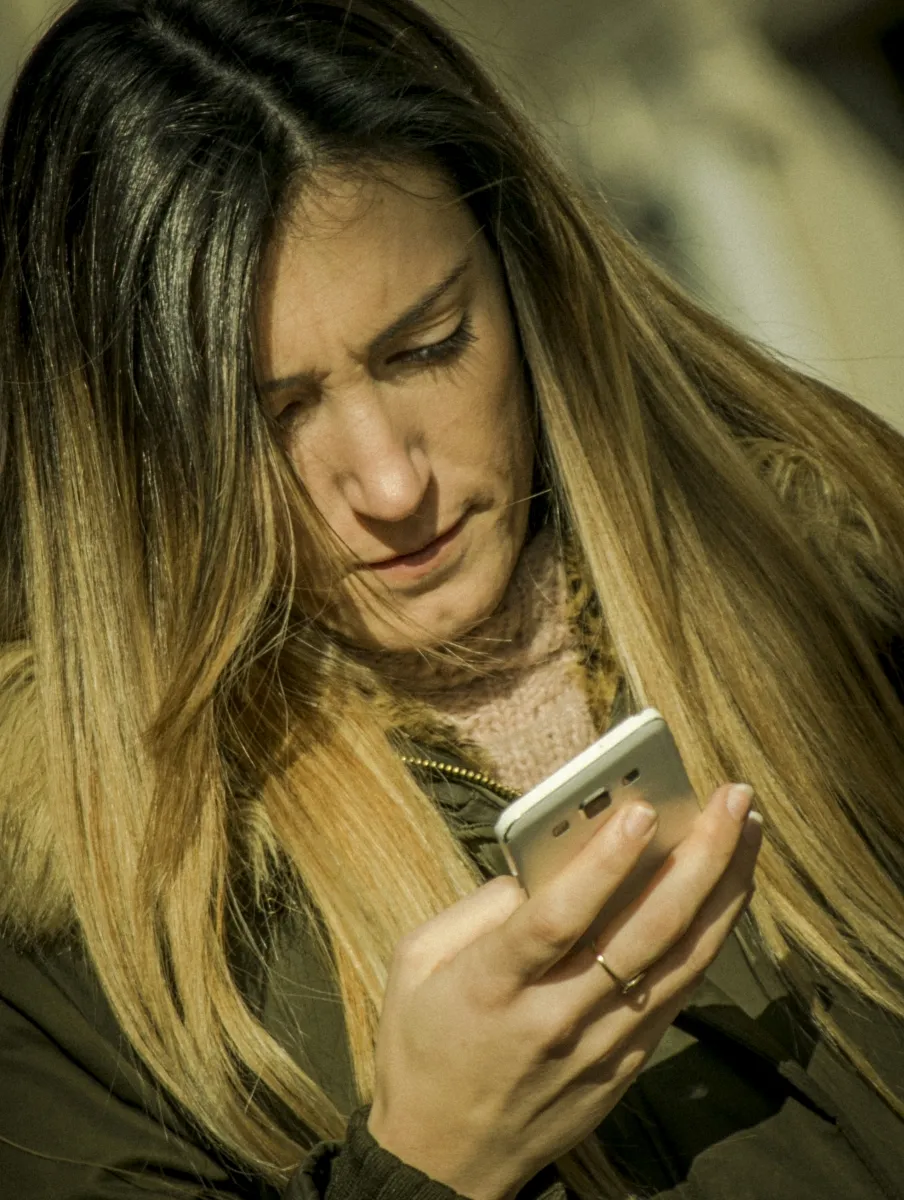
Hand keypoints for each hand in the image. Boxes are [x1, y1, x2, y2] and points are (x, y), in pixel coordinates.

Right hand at [367, 782, 761, 1199]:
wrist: (442, 1164)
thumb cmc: (421, 1051)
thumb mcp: (415, 967)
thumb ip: (474, 910)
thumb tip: (540, 870)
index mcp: (490, 987)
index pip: (558, 918)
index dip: (604, 864)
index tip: (642, 810)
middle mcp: (554, 1019)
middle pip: (642, 934)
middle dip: (697, 859)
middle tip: (734, 800)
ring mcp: (598, 1050)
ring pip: (678, 964)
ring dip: (721, 892)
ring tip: (748, 832)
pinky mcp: (623, 1069)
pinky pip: (676, 996)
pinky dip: (708, 939)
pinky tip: (727, 895)